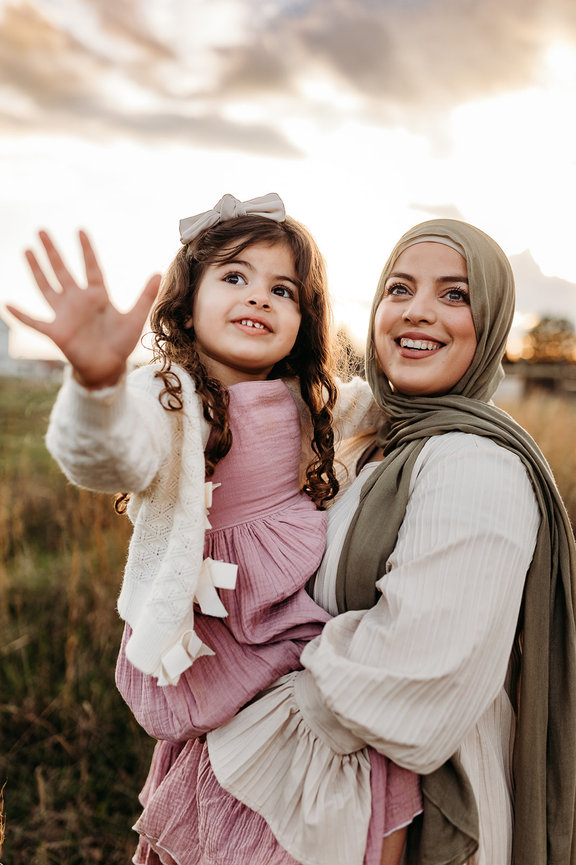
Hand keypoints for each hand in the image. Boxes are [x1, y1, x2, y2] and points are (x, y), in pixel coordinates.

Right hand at [7, 230, 160, 388]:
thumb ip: (145, 296)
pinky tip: (7, 305)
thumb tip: (159, 273)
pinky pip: (35, 322)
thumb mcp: (135, 318)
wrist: (109, 366)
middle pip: (63, 270)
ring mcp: (65, 314)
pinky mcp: (56, 331)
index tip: (80, 230)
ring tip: (27, 250)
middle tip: (42, 230)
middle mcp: (78, 301)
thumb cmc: (121, 343)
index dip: (86, 250)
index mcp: (98, 296)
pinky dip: (21, 315)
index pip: (91, 267)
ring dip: (37, 269)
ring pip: (47, 287)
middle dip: (53, 251)